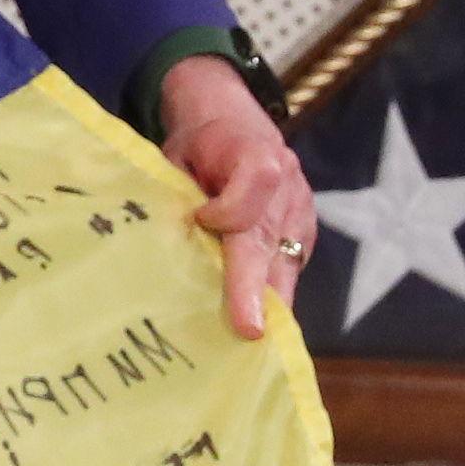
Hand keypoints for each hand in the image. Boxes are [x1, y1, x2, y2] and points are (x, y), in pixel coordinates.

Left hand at [157, 55, 315, 340]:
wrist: (233, 122)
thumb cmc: (197, 144)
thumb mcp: (178, 153)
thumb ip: (176, 190)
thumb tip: (160, 239)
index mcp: (256, 152)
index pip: (256, 183)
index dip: (228, 209)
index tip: (200, 219)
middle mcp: (288, 185)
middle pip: (269, 239)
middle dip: (255, 287)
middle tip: (248, 329)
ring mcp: (301, 213)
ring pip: (284, 264)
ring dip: (266, 304)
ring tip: (249, 343)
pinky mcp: (304, 236)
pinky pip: (288, 270)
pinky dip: (271, 297)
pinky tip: (254, 326)